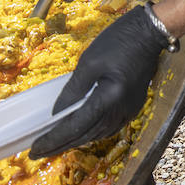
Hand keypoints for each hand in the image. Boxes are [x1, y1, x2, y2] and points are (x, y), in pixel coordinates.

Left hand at [29, 6, 166, 157]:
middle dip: (62, 145)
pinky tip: (81, 131)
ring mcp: (130, 110)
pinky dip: (92, 133)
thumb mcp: (89, 62)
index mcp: (109, 99)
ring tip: (56, 144)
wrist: (150, 33)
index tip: (35, 149)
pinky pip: (110, 127)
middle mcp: (121, 111)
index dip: (54, 139)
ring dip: (77, 141)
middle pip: (87, 136)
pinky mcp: (133, 106)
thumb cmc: (118, 42)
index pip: (76, 127)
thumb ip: (72, 91)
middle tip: (39, 152)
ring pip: (99, 135)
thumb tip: (57, 113)